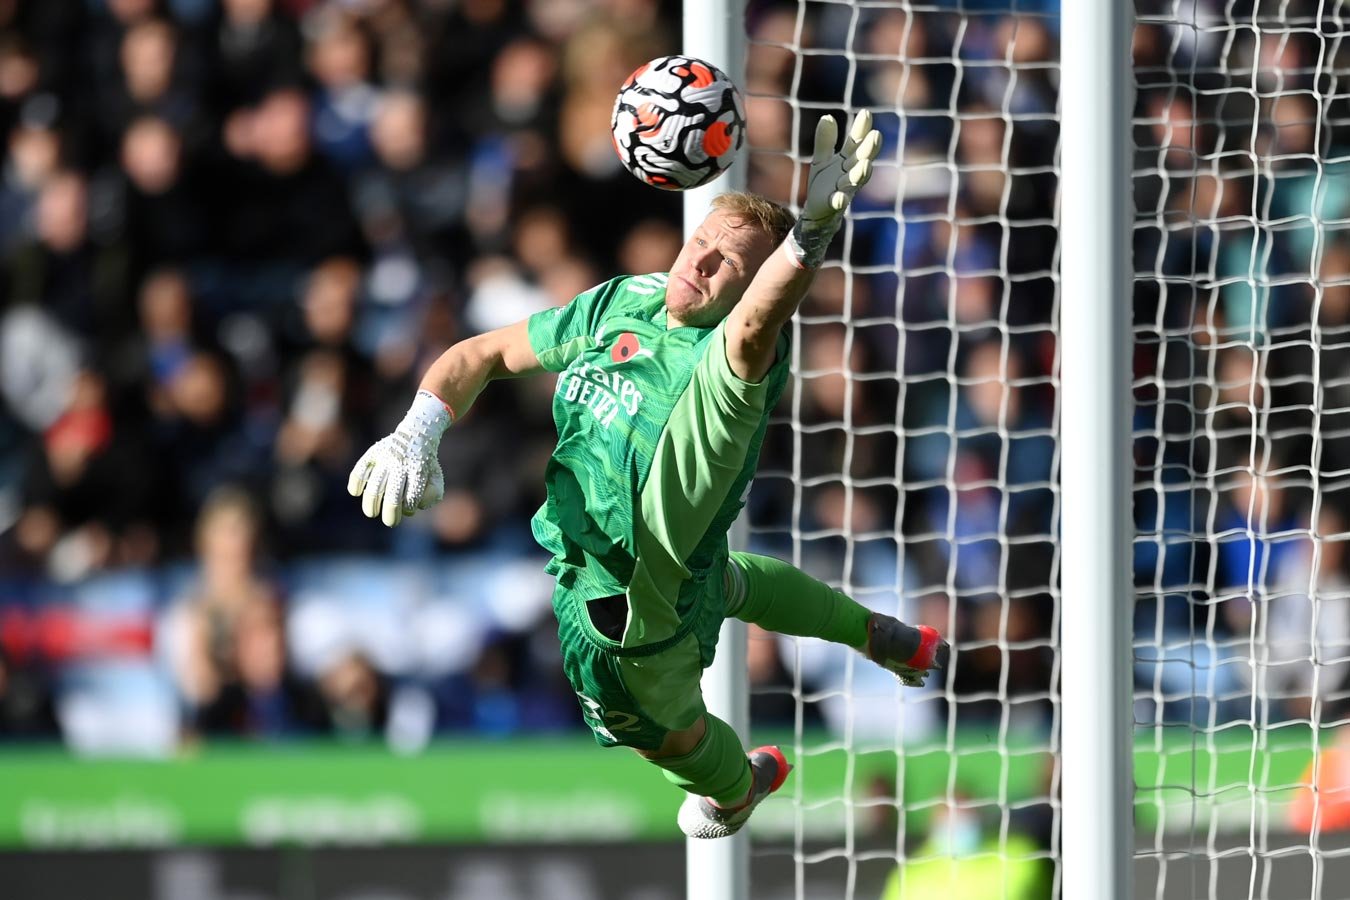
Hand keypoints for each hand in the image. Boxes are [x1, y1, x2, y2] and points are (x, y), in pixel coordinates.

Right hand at [347, 390, 451, 526]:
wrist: (417, 433)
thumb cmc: (425, 462)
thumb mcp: (436, 476)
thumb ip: (432, 494)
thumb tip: (415, 508)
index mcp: (418, 470)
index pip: (411, 497)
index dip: (408, 508)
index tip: (408, 509)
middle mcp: (400, 464)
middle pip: (392, 495)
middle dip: (390, 514)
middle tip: (390, 522)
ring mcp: (385, 458)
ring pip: (374, 487)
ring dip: (371, 504)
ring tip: (372, 513)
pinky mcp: (373, 453)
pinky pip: (360, 470)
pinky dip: (355, 482)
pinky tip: (356, 492)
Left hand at [787, 110, 882, 268]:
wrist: (816, 212)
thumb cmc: (824, 183)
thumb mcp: (821, 160)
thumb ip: (825, 141)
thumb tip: (827, 117)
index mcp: (847, 161)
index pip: (856, 142)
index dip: (861, 129)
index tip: (866, 113)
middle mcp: (850, 173)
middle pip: (862, 159)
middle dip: (869, 149)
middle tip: (876, 136)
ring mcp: (844, 189)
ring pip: (855, 180)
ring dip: (861, 173)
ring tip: (866, 164)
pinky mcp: (833, 204)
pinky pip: (839, 202)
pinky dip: (840, 200)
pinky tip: (841, 198)